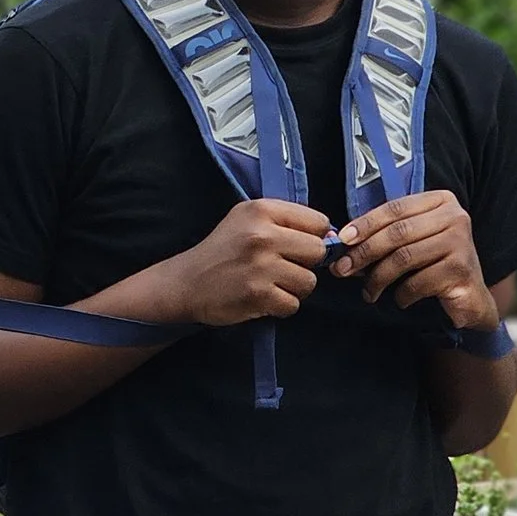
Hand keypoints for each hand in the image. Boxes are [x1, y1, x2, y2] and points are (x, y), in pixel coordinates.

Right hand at [155, 198, 330, 325]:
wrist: (186, 282)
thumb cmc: (221, 251)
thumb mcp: (245, 219)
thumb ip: (285, 222)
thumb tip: (331, 236)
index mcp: (261, 210)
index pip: (318, 221)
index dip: (313, 236)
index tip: (297, 245)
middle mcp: (262, 235)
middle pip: (318, 251)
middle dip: (304, 263)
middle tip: (281, 266)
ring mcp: (261, 266)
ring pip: (309, 281)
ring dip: (293, 287)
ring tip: (270, 283)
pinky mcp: (259, 294)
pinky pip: (293, 304)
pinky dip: (280, 305)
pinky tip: (262, 297)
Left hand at [333, 190, 496, 329]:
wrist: (470, 296)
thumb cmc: (433, 263)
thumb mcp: (411, 241)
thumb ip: (384, 234)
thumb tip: (340, 241)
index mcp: (440, 201)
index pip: (394, 208)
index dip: (365, 223)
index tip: (342, 239)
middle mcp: (455, 217)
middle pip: (397, 232)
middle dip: (365, 252)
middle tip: (343, 269)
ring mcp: (462, 243)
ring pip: (405, 257)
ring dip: (379, 277)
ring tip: (369, 292)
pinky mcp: (462, 270)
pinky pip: (419, 281)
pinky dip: (402, 293)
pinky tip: (399, 299)